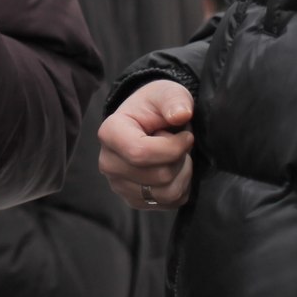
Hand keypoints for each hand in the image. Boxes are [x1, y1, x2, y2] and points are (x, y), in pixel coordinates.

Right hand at [99, 79, 195, 210]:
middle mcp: (109, 163)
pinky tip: (175, 168)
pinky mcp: (134, 201)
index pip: (140, 153)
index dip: (172, 148)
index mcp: (110, 133)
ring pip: (167, 194)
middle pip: (159, 176)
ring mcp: (120, 185)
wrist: (148, 122)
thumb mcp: (167, 93)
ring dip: (184, 173)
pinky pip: (170, 204)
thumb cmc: (155, 106)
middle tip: (178, 142)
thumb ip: (175, 100)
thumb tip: (182, 115)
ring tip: (177, 155)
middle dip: (180, 158)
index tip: (187, 134)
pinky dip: (182, 186)